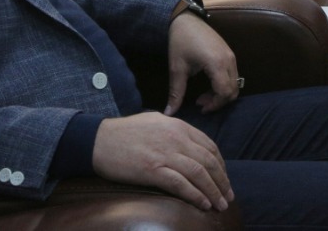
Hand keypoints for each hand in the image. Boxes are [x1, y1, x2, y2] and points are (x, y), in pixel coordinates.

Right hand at [92, 111, 232, 210]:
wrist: (98, 140)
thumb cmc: (125, 132)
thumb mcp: (155, 121)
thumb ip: (175, 130)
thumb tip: (188, 142)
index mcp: (178, 126)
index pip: (209, 146)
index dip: (221, 165)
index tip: (225, 179)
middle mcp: (176, 138)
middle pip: (208, 161)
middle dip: (222, 181)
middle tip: (228, 197)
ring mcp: (165, 154)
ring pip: (199, 174)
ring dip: (213, 191)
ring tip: (220, 205)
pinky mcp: (153, 170)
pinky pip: (181, 184)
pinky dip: (195, 195)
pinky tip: (203, 204)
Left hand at [165, 11, 239, 115]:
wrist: (185, 20)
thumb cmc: (180, 42)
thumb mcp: (177, 68)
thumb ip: (176, 93)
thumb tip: (168, 114)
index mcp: (217, 64)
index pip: (225, 92)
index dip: (214, 105)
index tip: (200, 107)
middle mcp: (229, 60)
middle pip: (233, 90)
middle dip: (218, 101)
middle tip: (201, 103)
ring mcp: (231, 56)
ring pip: (235, 83)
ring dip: (221, 94)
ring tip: (203, 95)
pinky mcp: (230, 53)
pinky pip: (233, 75)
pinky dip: (224, 84)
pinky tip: (209, 84)